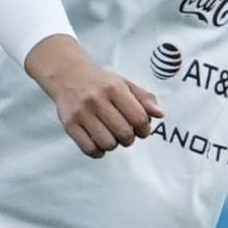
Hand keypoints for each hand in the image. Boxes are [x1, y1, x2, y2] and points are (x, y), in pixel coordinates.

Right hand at [25, 36, 162, 157]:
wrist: (67, 76)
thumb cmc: (100, 83)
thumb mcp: (124, 84)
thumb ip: (144, 98)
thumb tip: (160, 114)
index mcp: (114, 88)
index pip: (139, 118)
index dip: (145, 129)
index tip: (142, 130)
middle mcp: (97, 99)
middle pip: (125, 134)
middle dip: (129, 138)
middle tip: (126, 133)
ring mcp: (81, 113)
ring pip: (108, 144)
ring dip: (114, 144)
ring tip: (111, 135)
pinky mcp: (70, 125)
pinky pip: (90, 149)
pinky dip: (98, 151)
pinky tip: (99, 141)